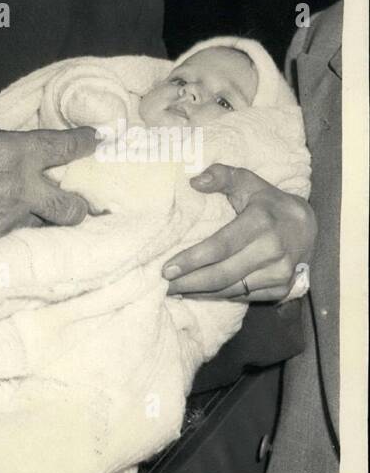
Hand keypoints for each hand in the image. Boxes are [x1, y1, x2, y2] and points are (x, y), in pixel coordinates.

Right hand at [0, 108, 95, 256]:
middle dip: (79, 206)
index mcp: (16, 155)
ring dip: (31, 219)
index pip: (65, 147)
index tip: (96, 141)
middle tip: (76, 202)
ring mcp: (3, 226)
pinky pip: (0, 239)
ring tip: (17, 213)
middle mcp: (20, 194)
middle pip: (71, 209)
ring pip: (36, 228)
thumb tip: (0, 144)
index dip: (85, 143)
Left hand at [162, 163, 315, 301]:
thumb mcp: (247, 180)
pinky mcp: (283, 288)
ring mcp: (280, 273)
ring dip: (201, 292)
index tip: (166, 268)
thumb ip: (221, 175)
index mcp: (261, 222)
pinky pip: (244, 296)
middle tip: (165, 285)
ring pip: (232, 289)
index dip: (192, 260)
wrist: (307, 225)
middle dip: (190, 282)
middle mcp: (273, 250)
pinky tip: (201, 293)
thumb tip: (195, 182)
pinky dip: (220, 296)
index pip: (220, 247)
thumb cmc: (267, 201)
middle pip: (223, 274)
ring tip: (176, 290)